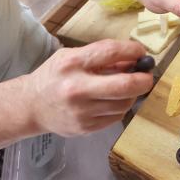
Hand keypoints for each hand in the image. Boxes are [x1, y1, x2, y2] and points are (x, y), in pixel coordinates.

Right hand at [26, 40, 153, 136]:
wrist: (31, 106)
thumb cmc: (54, 76)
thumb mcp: (72, 57)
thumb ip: (100, 56)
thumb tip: (133, 59)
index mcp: (73, 64)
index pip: (111, 52)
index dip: (133, 51)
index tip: (141, 52)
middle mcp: (77, 88)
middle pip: (124, 85)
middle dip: (144, 80)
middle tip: (147, 76)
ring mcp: (82, 112)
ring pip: (124, 103)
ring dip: (132, 95)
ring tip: (127, 87)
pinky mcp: (86, 128)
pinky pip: (115, 117)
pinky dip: (120, 107)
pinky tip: (113, 101)